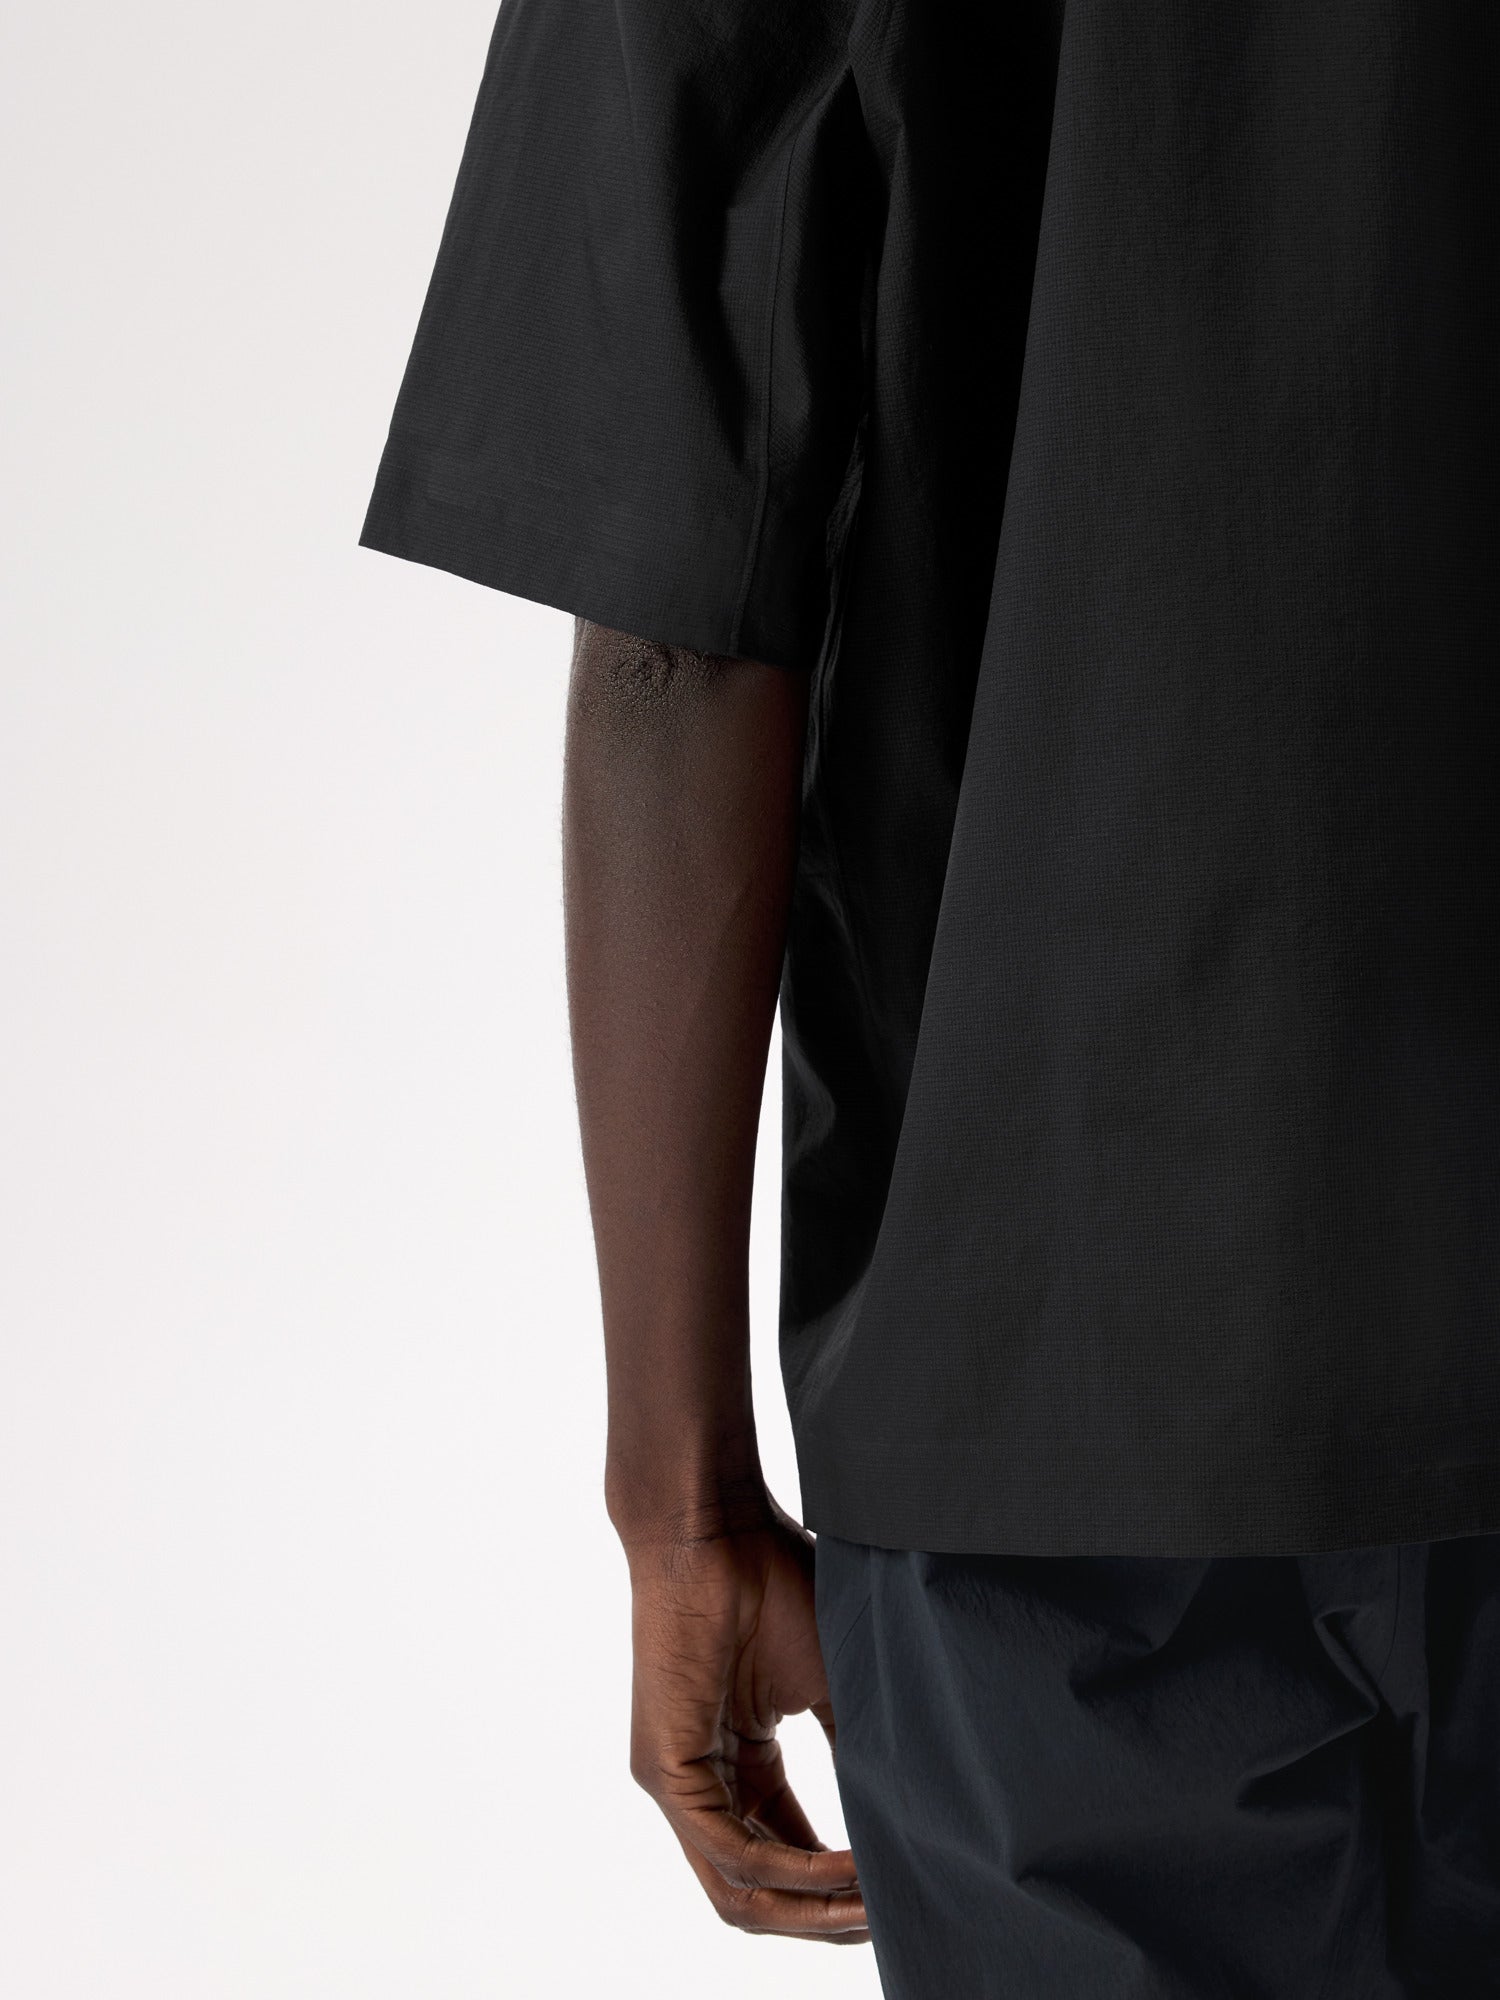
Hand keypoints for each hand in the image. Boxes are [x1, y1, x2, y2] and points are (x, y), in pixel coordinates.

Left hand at [622, 1501, 869, 1943]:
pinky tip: (845, 1869)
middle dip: (826, 1918)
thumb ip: (853, 1750)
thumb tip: (906, 1814)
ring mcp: (679, 1783)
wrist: (717, 1528)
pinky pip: (731, 1850)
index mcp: (740, 1762)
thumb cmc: (770, 1579)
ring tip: (874, 1905)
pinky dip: (793, 1870)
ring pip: (740, 1889)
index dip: (839, 1891)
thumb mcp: (829, 1681)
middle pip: (760, 1893)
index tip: (896, 1898)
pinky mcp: (665, 1771)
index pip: (786, 1854)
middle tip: (889, 1918)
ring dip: (812, 1910)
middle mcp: (705, 1782)